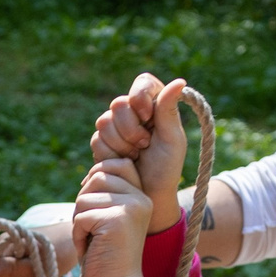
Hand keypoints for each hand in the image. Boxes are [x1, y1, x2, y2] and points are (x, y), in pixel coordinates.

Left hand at [72, 161, 158, 276]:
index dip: (96, 176)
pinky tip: (89, 249)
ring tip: (90, 240)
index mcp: (141, 196)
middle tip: (88, 227)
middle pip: (97, 176)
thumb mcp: (110, 219)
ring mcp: (131, 207)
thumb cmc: (108, 256)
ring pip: (84, 197)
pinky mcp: (117, 219)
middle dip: (83, 202)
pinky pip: (81, 216)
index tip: (90, 203)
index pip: (118, 164)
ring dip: (78, 221)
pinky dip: (78, 235)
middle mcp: (140, 198)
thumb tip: (90, 175)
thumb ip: (106, 196)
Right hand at [89, 74, 189, 227]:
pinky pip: (96, 140)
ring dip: (121, 144)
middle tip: (144, 146)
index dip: (140, 99)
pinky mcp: (102, 142)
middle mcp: (134, 112)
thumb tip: (179, 80)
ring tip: (134, 157)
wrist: (146, 196)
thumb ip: (169, 110)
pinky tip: (122, 163)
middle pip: (119, 103)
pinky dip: (110, 154)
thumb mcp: (172, 140)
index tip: (148, 118)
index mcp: (155, 105)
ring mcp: (116, 127)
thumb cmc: (165, 169)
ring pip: (104, 122)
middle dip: (130, 129)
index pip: (142, 83)